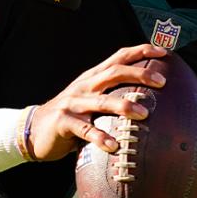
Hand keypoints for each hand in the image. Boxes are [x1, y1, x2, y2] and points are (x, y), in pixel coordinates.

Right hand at [27, 44, 166, 160]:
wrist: (34, 129)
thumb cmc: (71, 116)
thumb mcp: (91, 101)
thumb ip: (113, 96)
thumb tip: (149, 100)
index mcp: (92, 78)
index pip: (118, 58)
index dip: (140, 52)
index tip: (162, 52)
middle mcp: (84, 86)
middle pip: (114, 73)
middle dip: (139, 74)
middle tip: (162, 82)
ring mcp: (73, 103)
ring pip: (101, 101)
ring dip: (124, 105)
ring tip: (144, 114)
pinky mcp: (63, 122)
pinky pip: (84, 129)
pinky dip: (99, 137)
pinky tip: (114, 145)